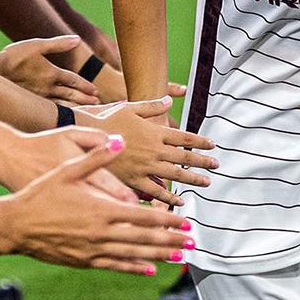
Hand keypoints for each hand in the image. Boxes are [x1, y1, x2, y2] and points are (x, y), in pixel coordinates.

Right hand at [0, 36, 99, 104]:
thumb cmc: (15, 55)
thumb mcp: (38, 44)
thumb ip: (59, 44)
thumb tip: (77, 39)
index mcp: (51, 73)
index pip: (73, 80)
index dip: (85, 85)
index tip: (95, 90)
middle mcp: (47, 87)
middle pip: (70, 94)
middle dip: (84, 98)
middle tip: (96, 102)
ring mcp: (38, 96)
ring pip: (61, 103)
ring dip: (75, 106)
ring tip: (85, 109)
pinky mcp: (30, 101)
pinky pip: (49, 109)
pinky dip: (60, 111)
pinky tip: (63, 114)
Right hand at [1, 136, 198, 274]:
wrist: (13, 224)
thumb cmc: (40, 194)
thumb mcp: (68, 169)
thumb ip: (97, 156)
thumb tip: (119, 140)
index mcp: (102, 209)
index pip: (143, 216)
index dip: (167, 221)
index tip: (185, 222)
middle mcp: (101, 233)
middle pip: (145, 238)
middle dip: (171, 241)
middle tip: (193, 244)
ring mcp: (93, 250)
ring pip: (134, 255)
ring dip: (160, 256)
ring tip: (180, 258)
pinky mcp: (83, 261)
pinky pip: (115, 266)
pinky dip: (134, 268)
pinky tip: (150, 270)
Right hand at [77, 98, 218, 203]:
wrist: (83, 140)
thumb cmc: (104, 121)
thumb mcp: (128, 108)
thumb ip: (151, 106)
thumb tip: (170, 98)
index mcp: (154, 132)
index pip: (184, 137)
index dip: (200, 142)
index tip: (213, 146)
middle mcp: (153, 151)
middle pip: (184, 157)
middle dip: (202, 162)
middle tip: (216, 165)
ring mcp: (145, 167)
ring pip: (174, 175)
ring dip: (192, 179)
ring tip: (206, 182)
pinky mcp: (133, 181)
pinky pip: (155, 192)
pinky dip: (169, 197)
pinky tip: (180, 201)